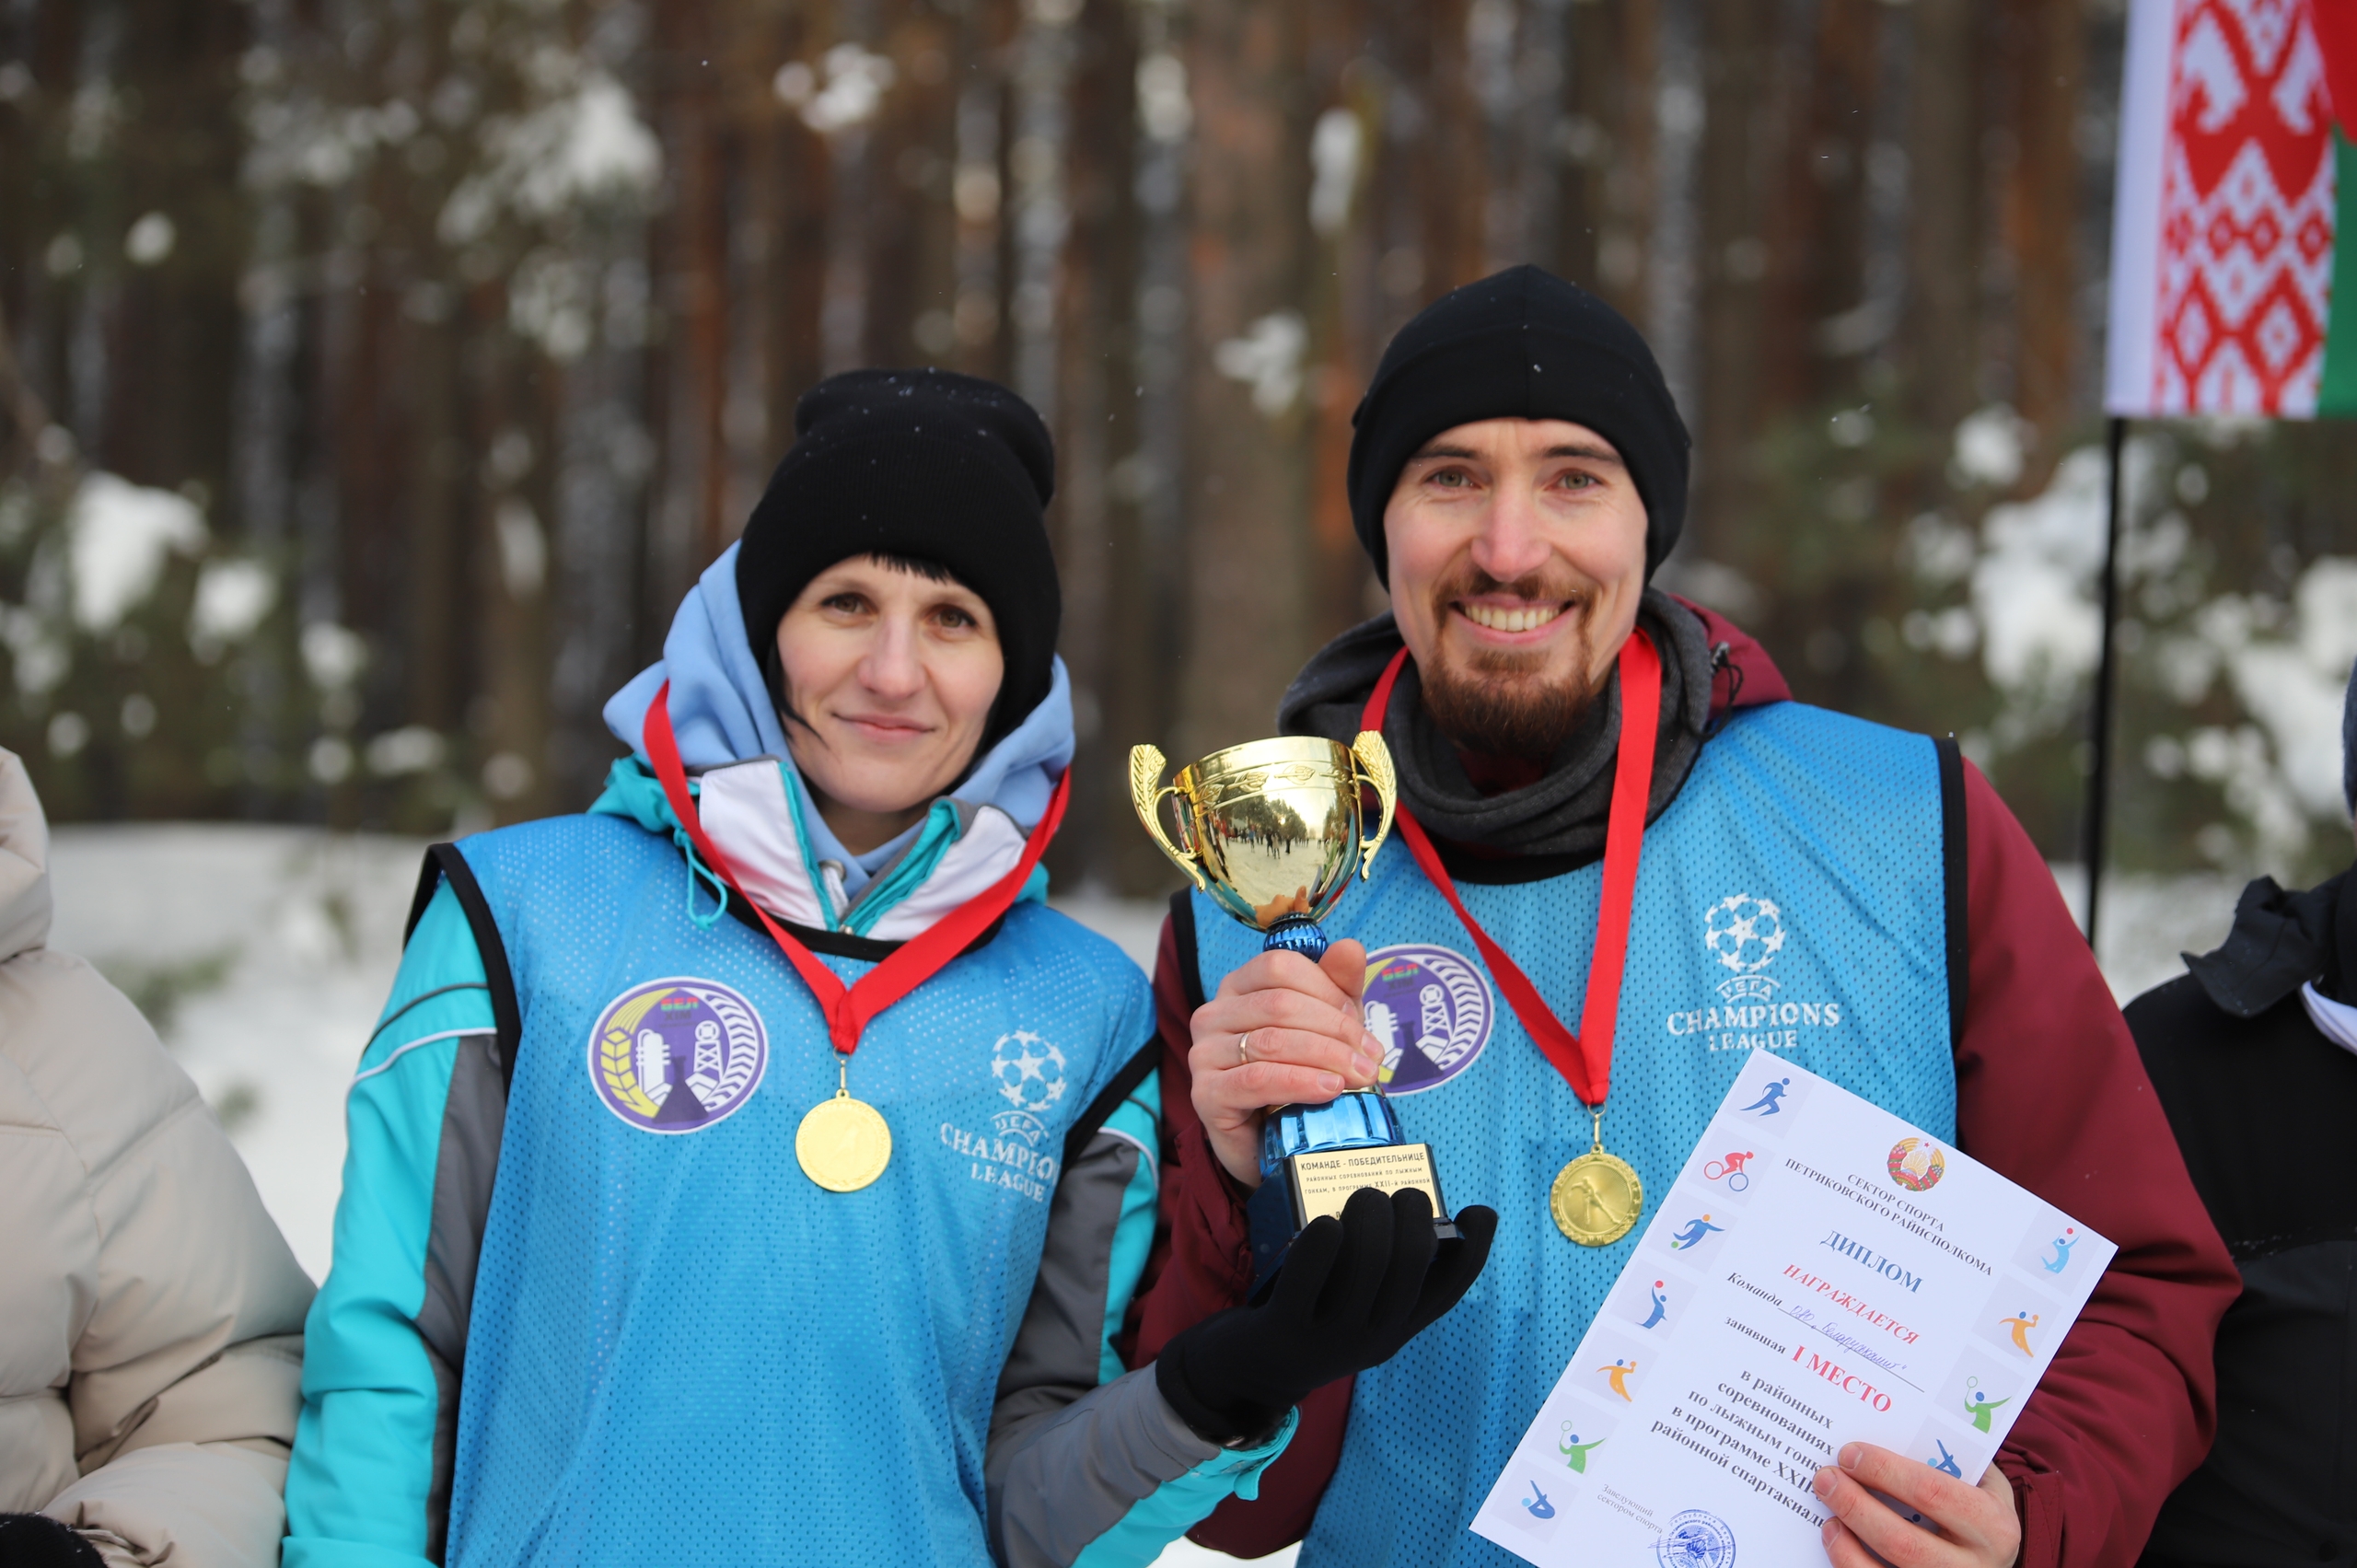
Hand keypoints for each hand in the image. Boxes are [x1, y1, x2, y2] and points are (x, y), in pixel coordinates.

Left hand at [1155, 1186, 1496, 1441]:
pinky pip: (1308, 1279)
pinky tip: (1325, 1223)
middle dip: (1411, 1214)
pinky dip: (1321, 1243)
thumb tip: (1413, 1211)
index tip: (1480, 1212)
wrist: (1247, 1374)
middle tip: (1394, 1192)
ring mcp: (1331, 1338)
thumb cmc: (1310, 1318)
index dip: (1476, 1249)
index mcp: (1398, 1329)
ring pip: (1367, 1264)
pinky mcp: (1285, 1331)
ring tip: (1363, 1195)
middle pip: (1410, 1265)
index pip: (1450, 1291)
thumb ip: (1385, 1274)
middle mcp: (1373, 1338)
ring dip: (1369, 1215)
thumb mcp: (1359, 1308)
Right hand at [1189, 938, 1383, 1186]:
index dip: (1327, 991)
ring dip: (1326, 1058)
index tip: (1361, 1026)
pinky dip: (1300, 1082)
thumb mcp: (1326, 1027)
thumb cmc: (1299, 1077)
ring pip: (1272, 1042)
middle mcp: (1212, 1014)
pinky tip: (1329, 1090)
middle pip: (1280, 1004)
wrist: (1274, 1143)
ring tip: (1360, 1077)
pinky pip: (1257, 1079)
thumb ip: (1337, 986)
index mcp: (1238, 987)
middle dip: (1335, 1031)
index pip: (1281, 966)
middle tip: (1370, 1060)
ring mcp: (1203, 1053)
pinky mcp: (1206, 1094)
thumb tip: (1349, 947)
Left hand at [1814, 1445, 2020, 1567]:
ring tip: (1826, 1508)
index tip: (1850, 1453)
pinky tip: (1834, 1536)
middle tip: (1826, 1477)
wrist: (1994, 1558)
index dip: (1886, 1471)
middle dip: (1856, 1504)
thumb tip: (1880, 1429)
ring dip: (1846, 1539)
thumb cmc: (1978, 1508)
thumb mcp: (1980, 1482)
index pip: (1932, 1493)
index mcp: (1994, 1526)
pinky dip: (1847, 1561)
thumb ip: (1947, 1459)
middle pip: (1903, 1540)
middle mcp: (1975, 1567)